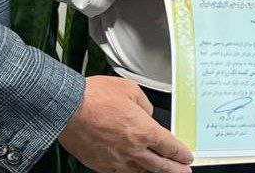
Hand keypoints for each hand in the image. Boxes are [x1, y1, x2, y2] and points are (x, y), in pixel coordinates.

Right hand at [59, 75, 192, 172]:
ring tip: (159, 170)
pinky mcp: (100, 165)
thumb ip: (144, 105)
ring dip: (151, 170)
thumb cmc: (96, 97)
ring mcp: (116, 160)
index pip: (169, 147)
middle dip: (174, 169)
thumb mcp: (130, 89)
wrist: (68, 108)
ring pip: (140, 171)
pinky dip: (129, 169)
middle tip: (183, 172)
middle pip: (159, 165)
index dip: (180, 153)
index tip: (186, 157)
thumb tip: (146, 114)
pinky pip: (119, 171)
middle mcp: (133, 150)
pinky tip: (131, 167)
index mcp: (144, 131)